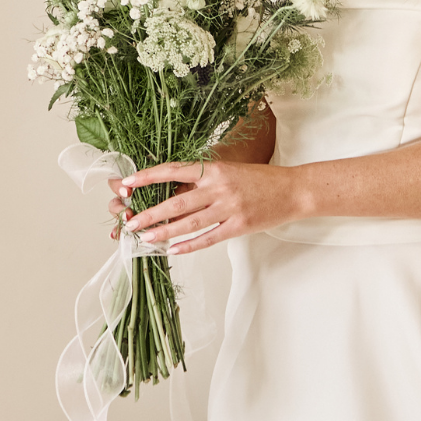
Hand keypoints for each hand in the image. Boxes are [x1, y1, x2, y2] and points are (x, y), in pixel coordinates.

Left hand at [107, 157, 304, 251]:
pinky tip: (173, 250)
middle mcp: (219, 187)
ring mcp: (229, 208)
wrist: (293, 189)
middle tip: (130, 221)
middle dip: (149, 212)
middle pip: (176, 201)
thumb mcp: (229, 171)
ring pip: (189, 222)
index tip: (127, 184)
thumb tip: (173, 191)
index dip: (148, 177)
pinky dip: (189, 245)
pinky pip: (208, 237)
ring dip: (164, 231)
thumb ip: (203, 180)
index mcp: (214, 169)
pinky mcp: (239, 226)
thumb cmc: (260, 179)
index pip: (173, 171)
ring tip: (145, 238)